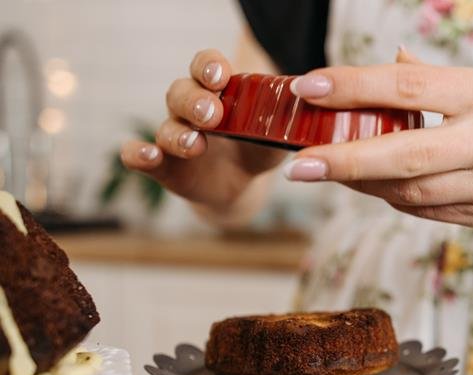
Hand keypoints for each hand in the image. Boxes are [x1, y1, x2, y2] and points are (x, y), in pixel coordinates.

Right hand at [120, 49, 285, 216]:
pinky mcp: (165, 166)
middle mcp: (190, 109)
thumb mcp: (277, 135)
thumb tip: (310, 106)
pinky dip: (138, 155)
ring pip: (166, 126)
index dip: (209, 67)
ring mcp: (175, 136)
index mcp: (217, 92)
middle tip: (213, 114)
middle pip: (181, 92)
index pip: (206, 66)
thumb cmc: (258, 149)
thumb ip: (287, 121)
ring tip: (195, 143)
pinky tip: (147, 155)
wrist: (241, 185)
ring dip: (178, 133)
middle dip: (195, 101)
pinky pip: (140, 158)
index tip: (221, 76)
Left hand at [282, 56, 472, 228]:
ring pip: (410, 194)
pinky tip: (383, 189)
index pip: (406, 88)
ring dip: (366, 186)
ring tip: (336, 173)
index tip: (308, 89)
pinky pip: (433, 213)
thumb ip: (442, 82)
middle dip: (342, 162)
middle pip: (400, 156)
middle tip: (299, 167)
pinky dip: (400, 202)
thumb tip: (392, 68)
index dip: (352, 88)